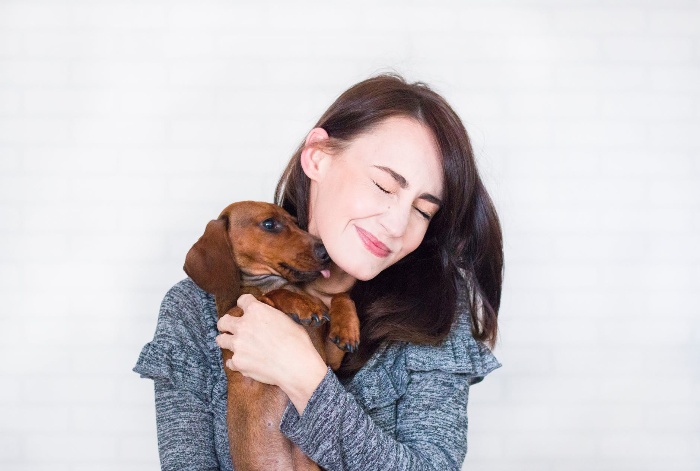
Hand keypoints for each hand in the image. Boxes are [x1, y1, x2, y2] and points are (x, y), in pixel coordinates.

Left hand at [216, 294, 327, 412]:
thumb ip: (271, 317)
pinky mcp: (238, 362)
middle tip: (232, 328)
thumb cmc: (297, 342)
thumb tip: (270, 319)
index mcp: (256, 310)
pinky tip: (245, 362)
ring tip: (236, 346)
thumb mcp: (287, 320)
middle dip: (227, 324)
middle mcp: (243, 325)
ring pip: (220, 340)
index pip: (242, 300)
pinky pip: (230, 361)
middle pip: (224, 321)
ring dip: (228, 341)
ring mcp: (238, 344)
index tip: (246, 308)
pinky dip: (236, 362)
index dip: (245, 304)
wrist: (296, 366)